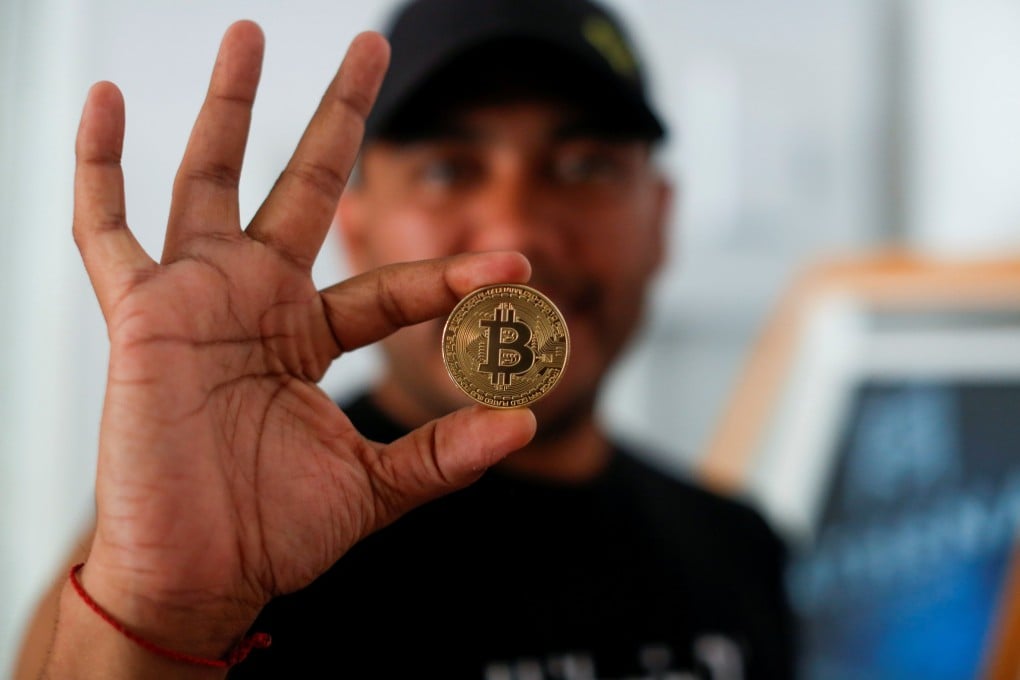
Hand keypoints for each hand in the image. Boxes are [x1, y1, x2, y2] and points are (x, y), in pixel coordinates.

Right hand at [71, 20, 535, 657]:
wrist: (197, 576)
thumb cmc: (272, 533)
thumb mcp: (373, 487)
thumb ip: (443, 455)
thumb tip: (524, 424)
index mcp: (310, 335)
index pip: (391, 286)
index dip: (452, 277)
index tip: (515, 269)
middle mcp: (257, 300)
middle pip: (304, 185)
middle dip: (338, 116)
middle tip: (372, 46)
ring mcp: (197, 296)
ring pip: (212, 178)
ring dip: (231, 105)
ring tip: (250, 33)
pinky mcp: (141, 312)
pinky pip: (107, 228)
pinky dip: (101, 167)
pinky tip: (111, 103)